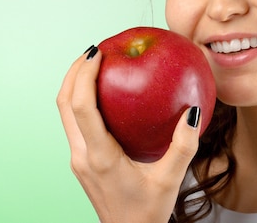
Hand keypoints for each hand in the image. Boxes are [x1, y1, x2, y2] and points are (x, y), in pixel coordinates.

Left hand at [56, 46, 200, 222]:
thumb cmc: (147, 213)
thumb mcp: (170, 181)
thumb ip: (183, 147)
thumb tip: (192, 113)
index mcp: (101, 158)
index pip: (82, 109)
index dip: (83, 77)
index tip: (95, 53)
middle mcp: (83, 156)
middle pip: (64, 105)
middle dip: (73, 73)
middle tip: (92, 50)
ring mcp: (78, 158)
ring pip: (65, 114)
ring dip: (74, 86)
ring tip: (92, 64)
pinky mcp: (82, 160)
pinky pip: (75, 123)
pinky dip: (82, 101)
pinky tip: (104, 93)